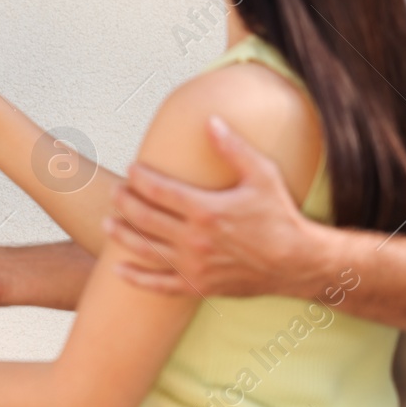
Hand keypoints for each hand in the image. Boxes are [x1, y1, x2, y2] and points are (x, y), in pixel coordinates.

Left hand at [104, 116, 325, 297]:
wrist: (297, 262)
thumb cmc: (280, 215)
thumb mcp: (263, 174)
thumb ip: (233, 148)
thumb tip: (210, 120)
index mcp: (206, 210)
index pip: (159, 191)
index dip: (140, 178)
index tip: (132, 169)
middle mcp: (195, 239)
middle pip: (146, 218)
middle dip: (125, 202)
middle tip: (115, 192)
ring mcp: (195, 265)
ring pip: (146, 249)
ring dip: (122, 235)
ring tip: (107, 222)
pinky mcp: (199, 286)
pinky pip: (160, 285)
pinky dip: (136, 278)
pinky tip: (119, 269)